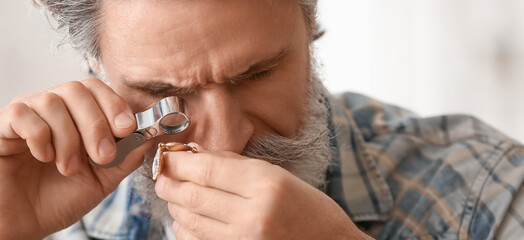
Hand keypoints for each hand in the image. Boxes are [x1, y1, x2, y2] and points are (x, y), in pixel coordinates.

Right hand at [0, 79, 152, 239]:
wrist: (21, 224)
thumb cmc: (58, 199)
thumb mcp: (102, 179)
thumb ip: (126, 157)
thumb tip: (150, 135)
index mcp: (77, 116)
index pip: (98, 90)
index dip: (115, 105)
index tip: (126, 129)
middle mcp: (52, 109)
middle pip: (78, 89)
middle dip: (97, 123)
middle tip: (102, 156)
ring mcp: (27, 115)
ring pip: (52, 101)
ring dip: (68, 138)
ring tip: (68, 168)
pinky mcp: (2, 127)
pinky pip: (22, 114)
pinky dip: (39, 135)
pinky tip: (44, 156)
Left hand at [155, 144, 371, 239]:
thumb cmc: (311, 210)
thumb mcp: (280, 176)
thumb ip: (236, 166)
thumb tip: (197, 155)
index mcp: (266, 184)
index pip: (207, 170)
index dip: (179, 162)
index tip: (166, 156)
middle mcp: (253, 214)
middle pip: (193, 195)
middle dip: (169, 183)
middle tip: (161, 176)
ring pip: (190, 221)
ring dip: (176, 206)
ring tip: (175, 195)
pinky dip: (186, 229)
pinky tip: (188, 219)